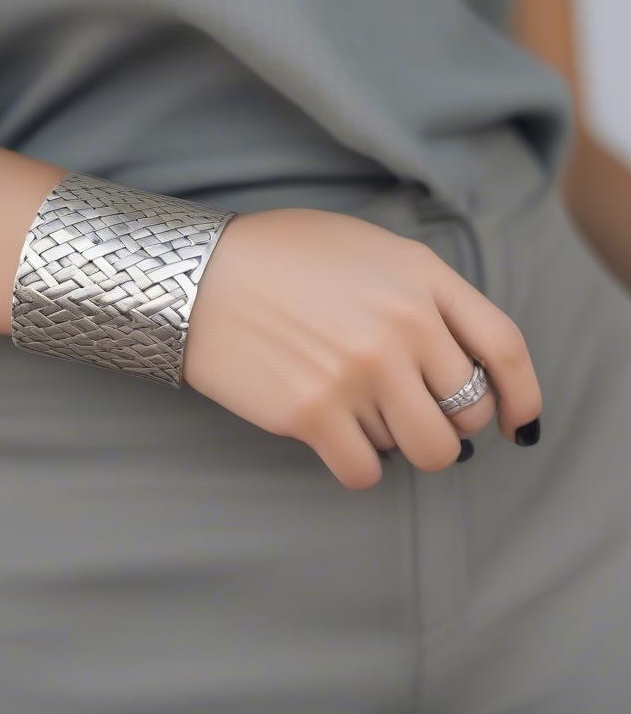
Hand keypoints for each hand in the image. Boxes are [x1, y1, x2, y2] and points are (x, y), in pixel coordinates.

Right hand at [182, 207, 541, 489]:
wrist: (197, 275)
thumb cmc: (277, 256)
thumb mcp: (364, 246)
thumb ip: (420, 292)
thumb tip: (454, 361)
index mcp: (418, 278)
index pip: (503, 349)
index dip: (522, 396)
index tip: (517, 424)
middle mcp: (400, 327)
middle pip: (467, 414)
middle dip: (445, 421)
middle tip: (405, 409)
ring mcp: (359, 372)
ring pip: (424, 450)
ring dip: (400, 441)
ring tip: (361, 414)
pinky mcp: (314, 414)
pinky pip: (367, 471)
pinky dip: (356, 461)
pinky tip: (331, 432)